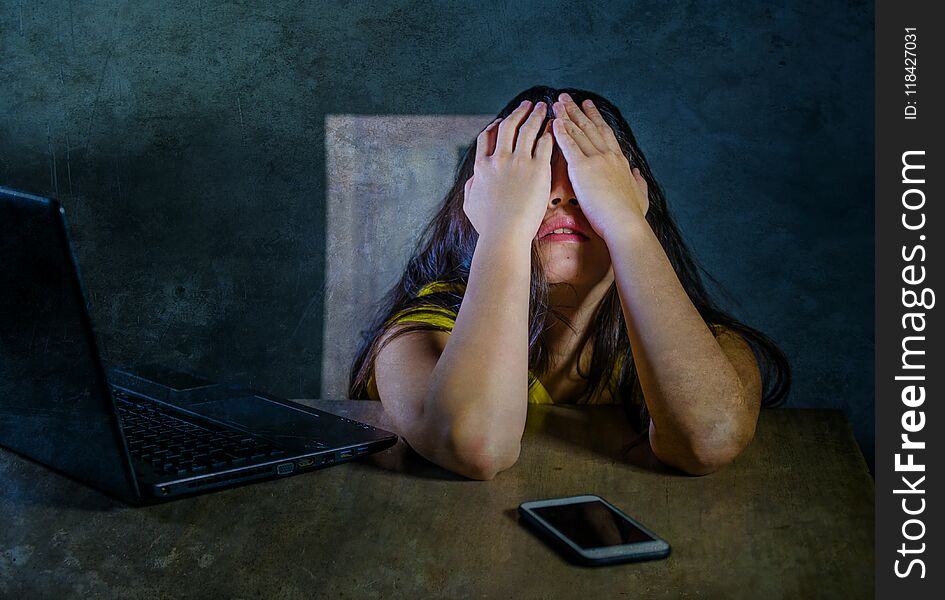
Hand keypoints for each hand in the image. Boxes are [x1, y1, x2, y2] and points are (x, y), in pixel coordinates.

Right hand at [463, 100, 553, 243]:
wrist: (504, 234)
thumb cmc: (488, 226)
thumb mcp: (470, 204)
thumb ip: (471, 187)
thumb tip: (474, 179)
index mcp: (482, 167)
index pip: (487, 137)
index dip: (495, 126)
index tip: (502, 121)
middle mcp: (498, 159)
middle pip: (508, 126)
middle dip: (518, 112)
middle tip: (528, 105)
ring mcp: (518, 162)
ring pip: (527, 129)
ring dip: (536, 115)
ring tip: (544, 108)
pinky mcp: (537, 169)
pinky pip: (545, 143)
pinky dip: (550, 132)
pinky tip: (555, 127)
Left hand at [551, 93, 648, 241]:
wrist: (624, 223)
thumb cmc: (631, 215)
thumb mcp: (641, 194)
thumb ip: (638, 182)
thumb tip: (638, 173)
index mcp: (620, 161)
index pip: (605, 134)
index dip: (595, 119)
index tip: (588, 106)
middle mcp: (608, 155)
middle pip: (590, 127)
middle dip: (577, 111)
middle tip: (567, 97)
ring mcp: (596, 159)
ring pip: (579, 132)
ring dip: (567, 116)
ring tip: (557, 102)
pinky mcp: (583, 168)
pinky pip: (569, 145)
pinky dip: (561, 132)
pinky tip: (554, 121)